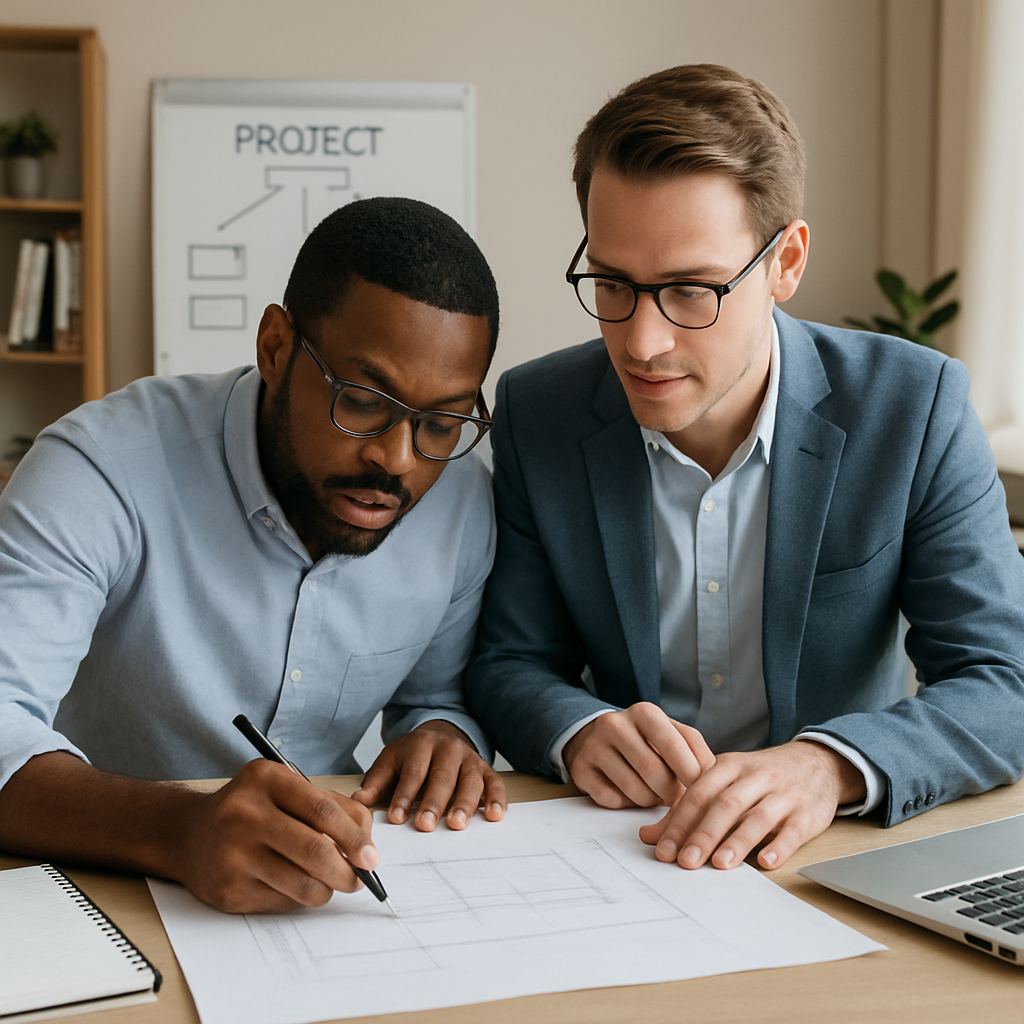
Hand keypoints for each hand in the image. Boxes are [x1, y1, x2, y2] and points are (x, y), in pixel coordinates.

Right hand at [173, 759, 377, 913]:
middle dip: (347, 871)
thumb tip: (367, 845)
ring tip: (330, 883)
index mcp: (265, 779)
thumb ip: (332, 807)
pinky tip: (294, 885)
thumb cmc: (253, 809)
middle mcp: (244, 813)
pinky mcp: (227, 890)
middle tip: (359, 880)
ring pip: (302, 883)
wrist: (189, 834)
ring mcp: (232, 854)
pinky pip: (282, 901)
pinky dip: (300, 898)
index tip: (372, 857)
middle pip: (314, 850)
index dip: (354, 836)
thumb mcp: (287, 790)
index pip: (321, 811)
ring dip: (327, 889)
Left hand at [352, 720, 506, 830]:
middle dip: (433, 802)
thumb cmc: (414, 756)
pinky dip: (497, 798)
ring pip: (470, 779)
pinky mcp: (486, 769)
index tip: (395, 818)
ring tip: (457, 824)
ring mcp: (470, 758)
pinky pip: (495, 782)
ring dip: (465, 803)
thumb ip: (377, 781)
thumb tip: (359, 802)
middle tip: (425, 825)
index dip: (404, 795)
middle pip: (442, 776)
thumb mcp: (391, 760)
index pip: (413, 772)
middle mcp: (449, 748)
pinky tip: (494, 815)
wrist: (441, 735)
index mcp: (422, 745)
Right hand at [562, 702, 715, 808]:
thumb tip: (713, 778)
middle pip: (653, 771)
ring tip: (653, 793)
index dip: (692, 773)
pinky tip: (627, 793)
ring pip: (634, 790)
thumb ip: (695, 751)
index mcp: (644, 712)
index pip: (674, 745)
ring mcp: (594, 746)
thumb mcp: (671, 734)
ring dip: (650, 801)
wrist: (598, 737)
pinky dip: (625, 804)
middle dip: (672, 793)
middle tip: (678, 800)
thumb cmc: (646, 740)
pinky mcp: (580, 769)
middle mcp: (615, 723)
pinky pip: (611, 800)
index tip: (703, 790)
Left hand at [637, 740, 866, 870]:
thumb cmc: (760, 778)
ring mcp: (784, 795)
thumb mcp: (724, 783)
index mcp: (729, 766)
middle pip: (725, 805)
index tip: (663, 850)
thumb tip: (650, 837)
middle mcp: (755, 777)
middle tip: (685, 861)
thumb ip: (688, 809)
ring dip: (737, 841)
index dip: (679, 822)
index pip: (698, 793)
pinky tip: (766, 862)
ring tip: (719, 864)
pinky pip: (794, 830)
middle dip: (703, 834)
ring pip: (757, 817)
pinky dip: (780, 846)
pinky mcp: (808, 813)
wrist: (816, 763)